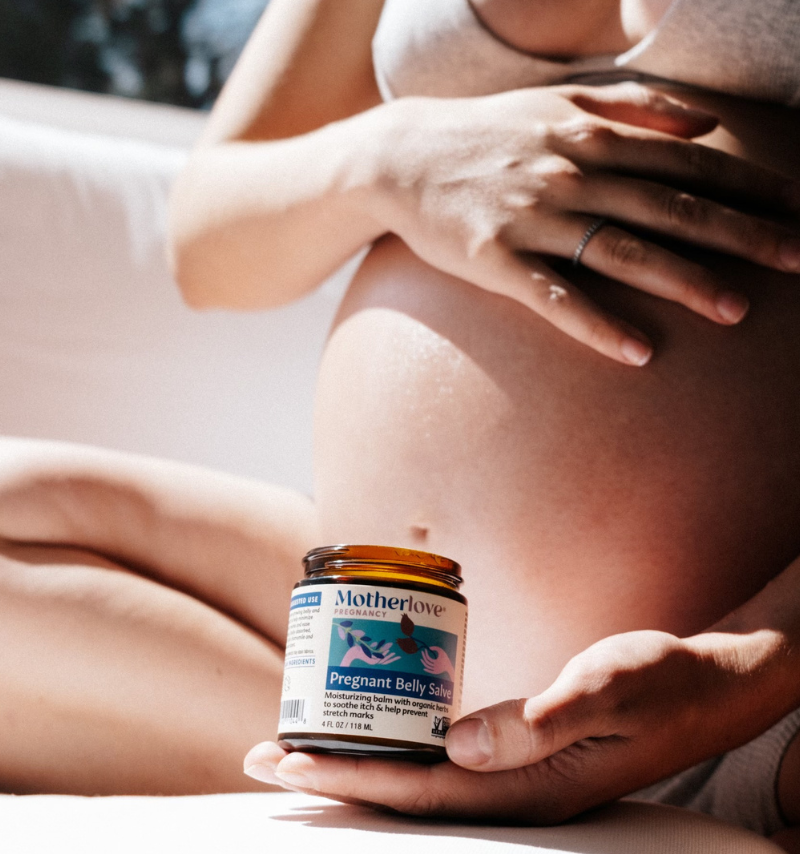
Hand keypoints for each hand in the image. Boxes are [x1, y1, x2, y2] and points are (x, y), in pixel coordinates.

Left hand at [245, 559, 799, 822]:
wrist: (713, 686)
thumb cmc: (666, 682)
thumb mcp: (611, 686)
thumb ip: (541, 718)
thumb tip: (460, 742)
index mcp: (533, 788)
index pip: (420, 789)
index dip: (347, 775)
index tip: (283, 759)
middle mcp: (517, 794)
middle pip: (404, 796)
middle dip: (328, 778)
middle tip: (258, 758)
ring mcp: (519, 780)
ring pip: (418, 782)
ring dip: (353, 767)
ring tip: (293, 751)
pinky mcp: (521, 757)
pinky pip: (443, 761)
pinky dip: (395, 751)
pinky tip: (370, 735)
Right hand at [372, 82, 799, 365]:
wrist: (400, 156)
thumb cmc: (488, 133)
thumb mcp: (559, 101)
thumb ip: (632, 107)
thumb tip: (700, 123)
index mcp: (594, 135)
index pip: (687, 162)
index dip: (747, 185)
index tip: (797, 208)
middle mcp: (572, 174)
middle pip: (670, 208)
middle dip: (739, 234)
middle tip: (796, 261)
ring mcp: (533, 218)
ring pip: (622, 252)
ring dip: (682, 280)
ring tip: (735, 311)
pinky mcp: (494, 260)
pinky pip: (553, 297)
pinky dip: (596, 323)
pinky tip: (636, 352)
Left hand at [421, 646, 454, 679]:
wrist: (449, 666)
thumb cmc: (445, 658)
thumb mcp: (441, 651)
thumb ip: (436, 648)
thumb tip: (429, 648)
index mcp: (436, 661)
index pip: (428, 658)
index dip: (426, 654)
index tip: (425, 650)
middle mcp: (435, 666)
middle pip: (427, 662)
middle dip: (423, 656)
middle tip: (422, 652)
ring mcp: (435, 670)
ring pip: (427, 666)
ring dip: (424, 663)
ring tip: (421, 659)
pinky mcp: (435, 672)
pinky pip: (430, 671)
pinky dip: (427, 670)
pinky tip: (424, 668)